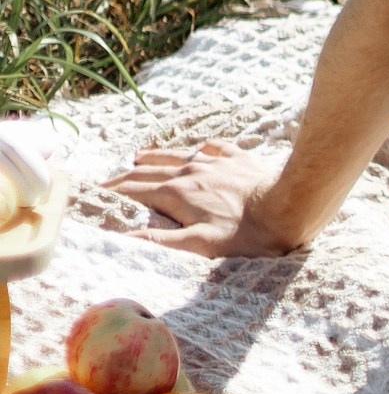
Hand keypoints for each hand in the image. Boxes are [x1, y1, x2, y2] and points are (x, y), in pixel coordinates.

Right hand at [102, 139, 301, 257]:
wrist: (287, 207)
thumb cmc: (244, 234)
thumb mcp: (199, 245)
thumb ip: (160, 241)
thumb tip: (125, 238)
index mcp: (176, 193)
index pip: (135, 190)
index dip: (114, 192)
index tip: (96, 193)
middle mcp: (190, 171)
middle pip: (150, 170)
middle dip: (127, 176)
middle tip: (110, 180)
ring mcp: (213, 162)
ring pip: (176, 155)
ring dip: (155, 157)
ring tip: (139, 157)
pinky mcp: (237, 158)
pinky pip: (212, 148)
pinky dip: (198, 149)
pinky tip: (198, 149)